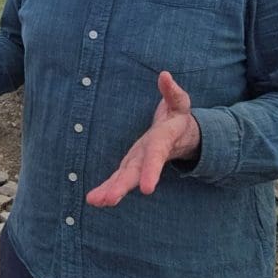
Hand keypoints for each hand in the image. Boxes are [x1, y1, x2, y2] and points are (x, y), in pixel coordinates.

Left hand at [86, 71, 200, 206]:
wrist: (184, 137)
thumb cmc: (178, 118)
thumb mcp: (180, 103)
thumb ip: (172, 92)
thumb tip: (164, 75)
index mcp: (162, 141)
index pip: (155, 155)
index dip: (151, 170)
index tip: (147, 189)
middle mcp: (149, 155)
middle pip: (135, 172)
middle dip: (122, 186)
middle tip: (109, 199)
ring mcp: (140, 162)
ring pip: (125, 179)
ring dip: (111, 191)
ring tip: (96, 202)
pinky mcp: (132, 166)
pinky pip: (119, 179)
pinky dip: (107, 190)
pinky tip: (94, 200)